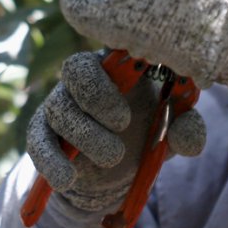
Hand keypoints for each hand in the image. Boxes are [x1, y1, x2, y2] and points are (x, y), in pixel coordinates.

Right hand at [27, 51, 206, 212]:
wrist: (114, 172)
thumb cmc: (146, 133)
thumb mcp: (171, 133)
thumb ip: (186, 130)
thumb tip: (189, 138)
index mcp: (118, 66)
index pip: (111, 48)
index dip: (121, 61)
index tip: (141, 80)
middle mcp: (84, 78)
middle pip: (76, 68)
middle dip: (98, 95)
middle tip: (123, 123)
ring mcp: (60, 103)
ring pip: (59, 108)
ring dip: (86, 134)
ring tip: (112, 157)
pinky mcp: (42, 133)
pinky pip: (38, 140)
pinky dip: (51, 160)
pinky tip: (67, 179)